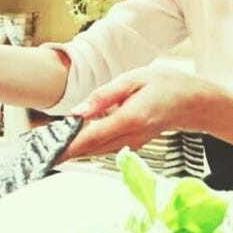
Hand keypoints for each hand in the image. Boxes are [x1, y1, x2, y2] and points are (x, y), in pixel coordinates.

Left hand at [62, 65, 218, 162]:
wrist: (193, 102)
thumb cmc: (167, 85)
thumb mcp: (134, 79)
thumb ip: (104, 96)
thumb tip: (78, 111)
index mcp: (129, 119)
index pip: (91, 137)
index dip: (67, 147)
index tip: (47, 153)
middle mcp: (130, 137)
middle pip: (89, 149)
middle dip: (63, 151)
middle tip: (39, 151)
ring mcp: (131, 143)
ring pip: (95, 151)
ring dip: (73, 150)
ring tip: (50, 146)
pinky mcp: (131, 144)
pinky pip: (104, 148)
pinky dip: (87, 146)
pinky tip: (73, 140)